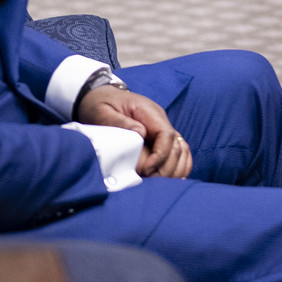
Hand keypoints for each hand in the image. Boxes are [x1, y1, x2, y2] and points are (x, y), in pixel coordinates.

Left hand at [77, 84, 192, 178]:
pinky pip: (178, 153)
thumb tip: (140, 134)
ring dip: (174, 170)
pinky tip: (168, 180)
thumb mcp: (103, 111)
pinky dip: (178, 167)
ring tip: (159, 184)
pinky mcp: (159, 138)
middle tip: (150, 182)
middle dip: (166, 168)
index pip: (166, 134)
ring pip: (181, 150)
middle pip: (177, 146)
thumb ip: (120, 122)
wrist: (100, 97)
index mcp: (149, 112)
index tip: (146, 170)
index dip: (160, 155)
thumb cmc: (100, 104)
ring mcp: (161, 129)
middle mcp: (160, 120)